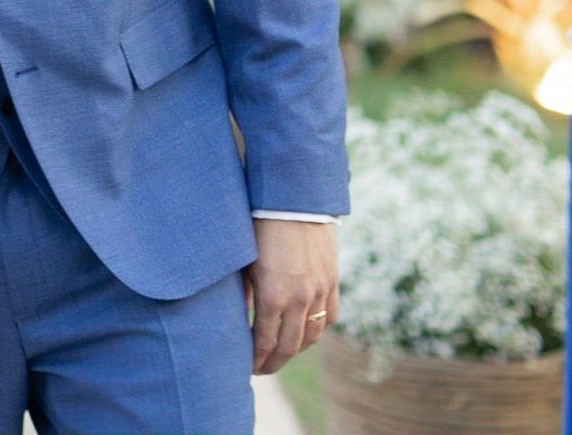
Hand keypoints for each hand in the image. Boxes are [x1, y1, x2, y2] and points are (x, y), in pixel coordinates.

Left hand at [245, 217, 338, 373]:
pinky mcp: (332, 282)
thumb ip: (242, 292)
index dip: (256, 359)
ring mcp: (319, 292)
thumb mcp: (244, 261)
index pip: (264, 341)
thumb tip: (239, 315)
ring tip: (283, 354)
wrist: (294, 201)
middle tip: (263, 369)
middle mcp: (299, 299)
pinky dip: (318, 330)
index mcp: (272, 296)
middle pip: (289, 346)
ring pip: (312, 335)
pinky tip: (307, 333)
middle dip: (274, 362)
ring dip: (297, 350)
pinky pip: (330, 317)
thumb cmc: (259, 227)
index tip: (248, 367)